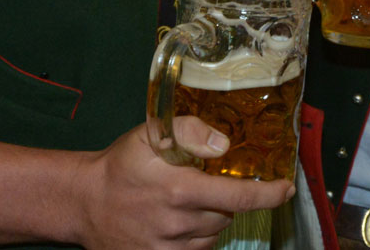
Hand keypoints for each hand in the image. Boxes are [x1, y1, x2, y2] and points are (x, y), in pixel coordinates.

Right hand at [73, 119, 293, 249]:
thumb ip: (189, 130)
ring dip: (213, 220)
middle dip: (227, 200)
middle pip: (227, 216)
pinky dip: (197, 238)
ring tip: (190, 203)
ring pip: (213, 236)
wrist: (83, 202)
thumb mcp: (151, 133)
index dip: (270, 196)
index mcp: (179, 189)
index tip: (286, 189)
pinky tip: (182, 223)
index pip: (239, 198)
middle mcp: (176, 223)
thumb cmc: (121, 164)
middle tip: (210, 184)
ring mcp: (166, 248)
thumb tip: (224, 145)